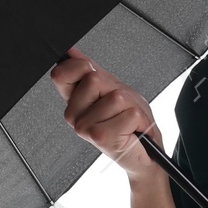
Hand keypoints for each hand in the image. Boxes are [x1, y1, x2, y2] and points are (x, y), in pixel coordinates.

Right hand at [49, 48, 161, 182]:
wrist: (145, 155)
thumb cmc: (130, 124)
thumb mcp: (112, 89)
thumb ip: (91, 70)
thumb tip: (70, 52)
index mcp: (74, 102)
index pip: (62, 72)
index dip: (82, 67)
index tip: (98, 80)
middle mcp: (74, 115)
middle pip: (93, 79)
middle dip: (117, 89)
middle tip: (121, 108)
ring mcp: (84, 127)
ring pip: (115, 97)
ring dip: (131, 107)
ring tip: (129, 121)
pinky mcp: (100, 136)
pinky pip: (128, 113)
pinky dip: (139, 120)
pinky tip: (133, 130)